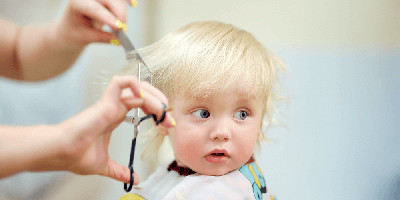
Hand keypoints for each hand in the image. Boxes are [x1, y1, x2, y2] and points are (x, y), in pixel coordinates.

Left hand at [56, 0, 133, 45]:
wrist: (71, 27)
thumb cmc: (74, 32)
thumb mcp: (84, 38)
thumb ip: (101, 38)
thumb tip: (119, 40)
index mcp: (77, 3)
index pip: (95, 9)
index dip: (109, 18)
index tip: (120, 27)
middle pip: (109, 0)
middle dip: (119, 13)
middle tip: (124, 29)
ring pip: (117, 0)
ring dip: (122, 12)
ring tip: (120, 27)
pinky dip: (126, 1)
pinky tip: (132, 4)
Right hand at [58, 75, 173, 182]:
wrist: (61, 153)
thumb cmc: (76, 155)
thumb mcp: (105, 165)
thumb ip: (120, 171)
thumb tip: (133, 178)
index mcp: (115, 116)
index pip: (142, 104)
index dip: (157, 110)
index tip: (167, 124)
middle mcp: (115, 107)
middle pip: (143, 93)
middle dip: (160, 101)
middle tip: (169, 118)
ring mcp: (110, 103)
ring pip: (137, 87)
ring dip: (154, 96)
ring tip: (162, 111)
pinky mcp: (105, 102)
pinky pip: (120, 83)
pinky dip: (134, 84)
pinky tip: (144, 97)